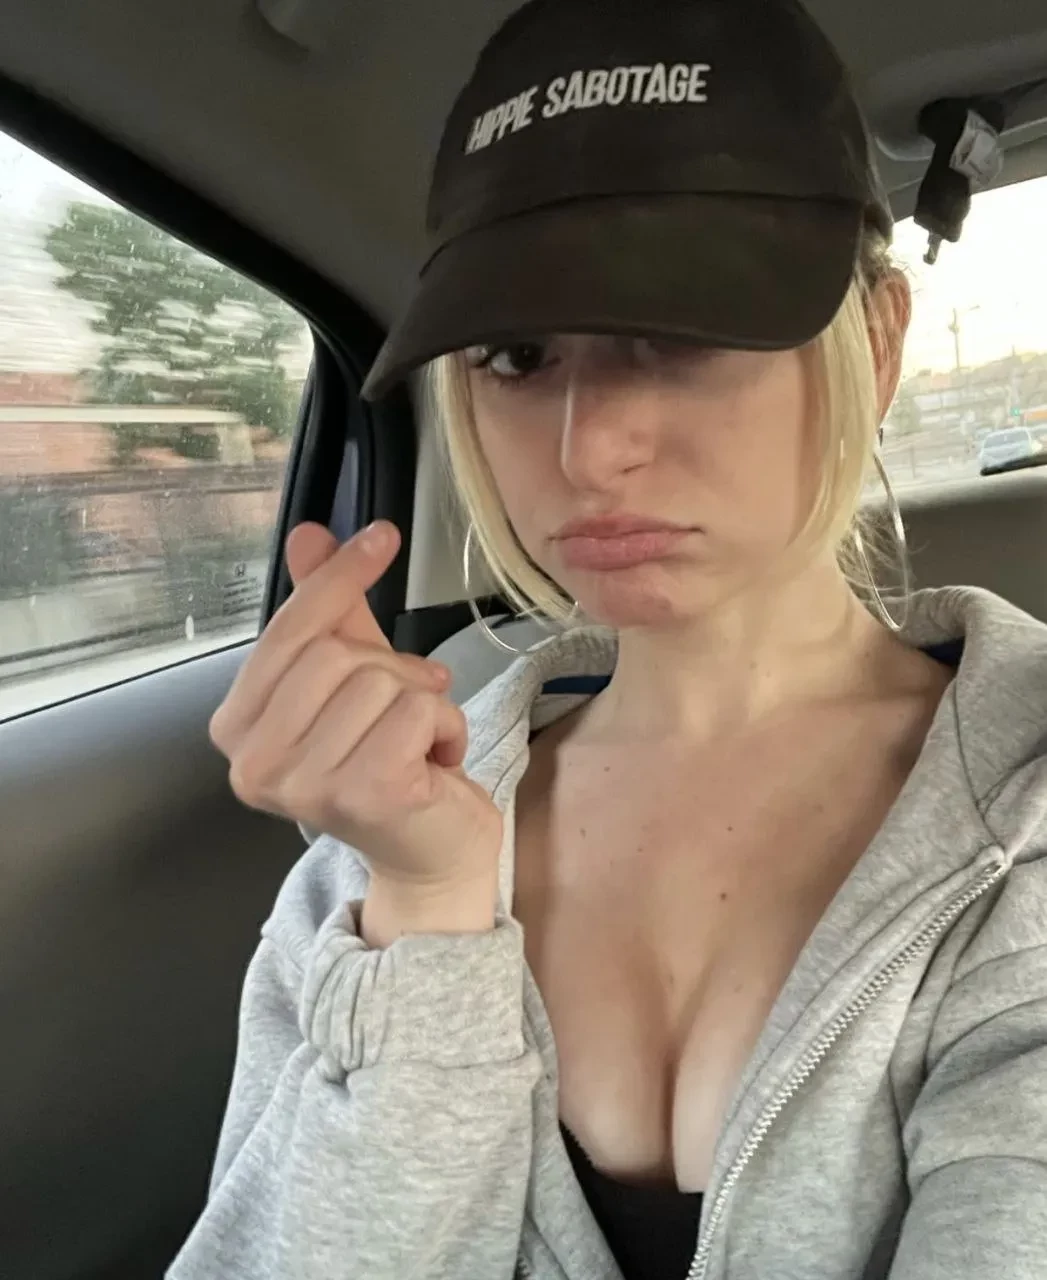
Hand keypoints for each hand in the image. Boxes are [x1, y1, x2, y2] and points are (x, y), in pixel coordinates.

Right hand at [209, 521, 502, 897]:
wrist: (430, 852)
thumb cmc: (388, 762)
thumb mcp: (352, 676)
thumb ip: (324, 610)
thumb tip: (307, 535)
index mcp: (237, 728)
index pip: (288, 631)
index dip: (338, 579)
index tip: (381, 537)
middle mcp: (255, 764)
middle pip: (334, 653)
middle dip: (389, 666)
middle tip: (408, 703)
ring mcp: (306, 785)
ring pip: (380, 681)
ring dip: (423, 701)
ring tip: (418, 740)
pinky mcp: (364, 795)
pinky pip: (418, 711)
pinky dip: (446, 726)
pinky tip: (435, 761)